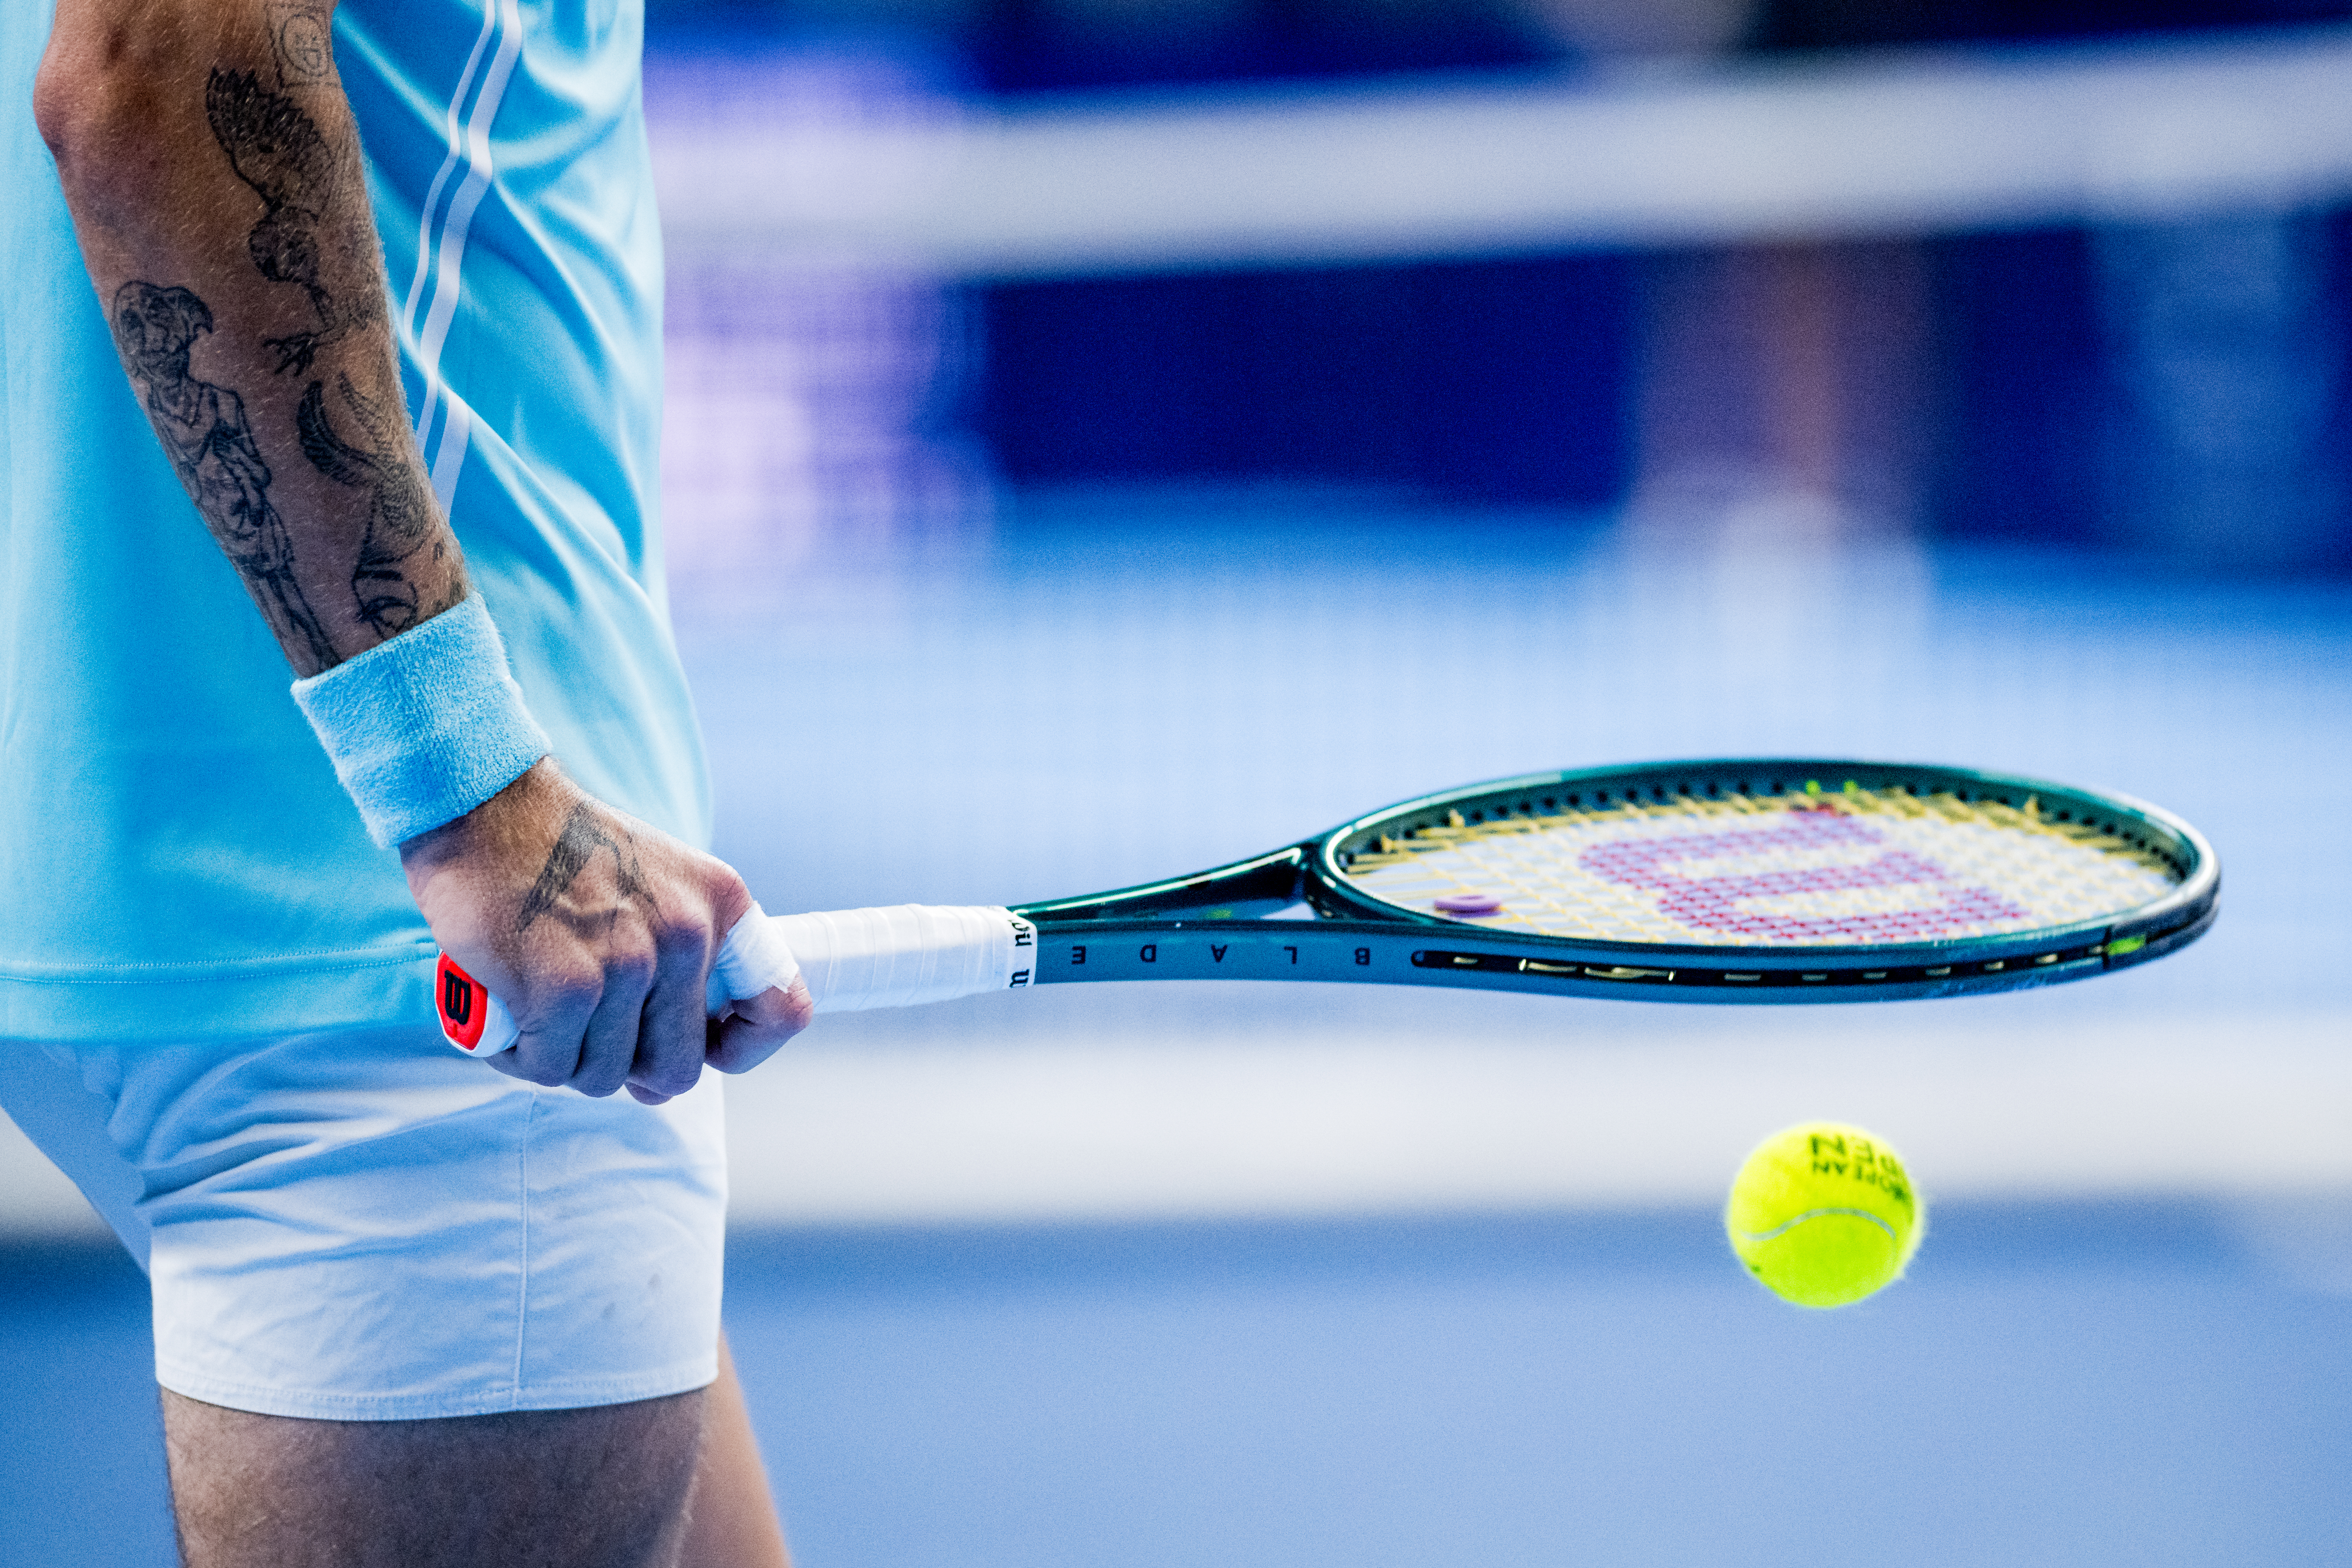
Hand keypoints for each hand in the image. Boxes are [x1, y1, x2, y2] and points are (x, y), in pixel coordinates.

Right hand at [399, 759, 813, 1101]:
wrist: (487, 806)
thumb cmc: (565, 855)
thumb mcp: (661, 884)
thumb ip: (682, 963)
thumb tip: (665, 1079)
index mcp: (723, 907)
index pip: (783, 1011)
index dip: (742, 1049)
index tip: (703, 1049)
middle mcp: (686, 935)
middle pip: (676, 1069)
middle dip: (627, 1064)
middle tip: (585, 1026)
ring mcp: (627, 962)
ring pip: (604, 1075)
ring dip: (563, 1056)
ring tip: (536, 1004)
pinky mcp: (564, 987)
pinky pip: (549, 1068)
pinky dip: (520, 1054)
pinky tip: (505, 1010)